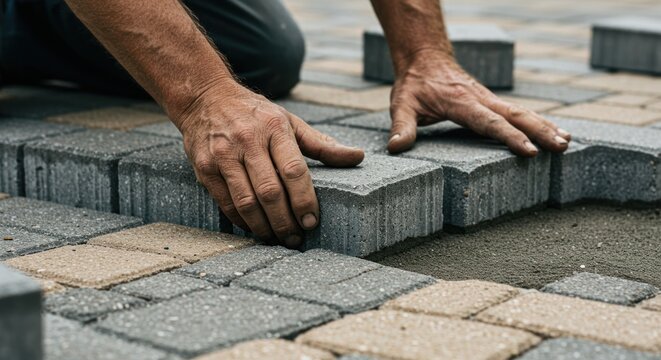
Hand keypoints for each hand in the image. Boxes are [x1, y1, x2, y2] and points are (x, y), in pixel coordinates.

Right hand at [177, 83, 363, 246]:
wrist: (205, 98)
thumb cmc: (255, 114)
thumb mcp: (290, 121)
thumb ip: (322, 144)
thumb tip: (357, 157)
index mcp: (275, 128)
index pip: (293, 170)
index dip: (304, 200)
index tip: (312, 222)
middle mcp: (248, 140)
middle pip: (270, 191)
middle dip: (285, 221)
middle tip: (295, 238)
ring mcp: (223, 155)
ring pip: (246, 201)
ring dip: (263, 227)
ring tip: (276, 238)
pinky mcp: (204, 167)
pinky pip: (226, 202)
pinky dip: (241, 221)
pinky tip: (254, 228)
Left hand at [387, 50, 570, 154]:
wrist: (425, 57)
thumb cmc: (414, 84)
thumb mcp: (402, 104)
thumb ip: (402, 126)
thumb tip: (396, 148)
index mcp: (462, 104)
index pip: (490, 123)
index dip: (510, 137)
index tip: (529, 152)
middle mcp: (481, 100)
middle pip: (517, 116)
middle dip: (541, 132)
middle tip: (562, 148)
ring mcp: (489, 99)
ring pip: (522, 112)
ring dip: (545, 126)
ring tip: (567, 142)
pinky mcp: (491, 101)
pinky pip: (517, 112)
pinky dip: (537, 121)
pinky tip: (552, 131)